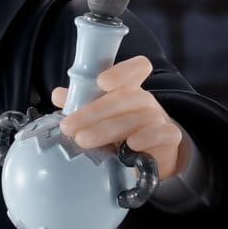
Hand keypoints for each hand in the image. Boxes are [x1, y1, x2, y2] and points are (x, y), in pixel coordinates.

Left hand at [51, 55, 186, 181]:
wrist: (147, 159)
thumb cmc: (118, 133)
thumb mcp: (97, 118)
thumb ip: (79, 103)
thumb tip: (58, 95)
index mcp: (128, 89)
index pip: (136, 68)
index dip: (121, 72)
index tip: (102, 82)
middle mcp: (145, 100)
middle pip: (126, 97)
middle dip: (93, 112)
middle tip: (69, 127)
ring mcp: (159, 118)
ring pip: (139, 117)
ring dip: (109, 128)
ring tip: (84, 140)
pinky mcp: (168, 138)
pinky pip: (162, 133)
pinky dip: (148, 137)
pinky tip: (132, 145)